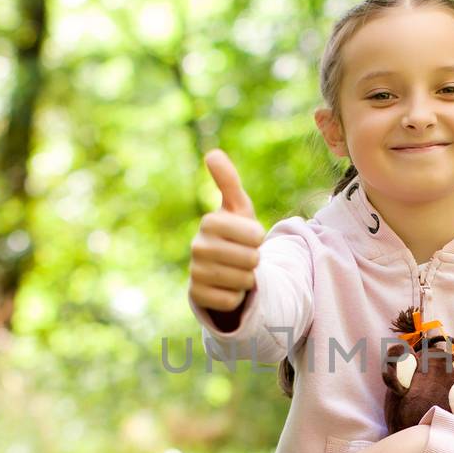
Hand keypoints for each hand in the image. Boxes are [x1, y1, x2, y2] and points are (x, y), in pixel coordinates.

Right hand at [189, 149, 264, 314]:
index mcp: (210, 222)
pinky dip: (236, 296)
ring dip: (246, 278)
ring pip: (243, 281)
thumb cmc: (234, 234)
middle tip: (242, 255)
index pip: (255, 236)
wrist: (220, 268)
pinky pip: (232, 299)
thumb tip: (212, 153)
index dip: (258, 238)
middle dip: (254, 260)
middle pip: (251, 260)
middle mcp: (197, 246)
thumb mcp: (237, 208)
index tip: (248, 237)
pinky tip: (226, 287)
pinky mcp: (197, 296)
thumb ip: (229, 181)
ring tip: (235, 270)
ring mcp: (195, 272)